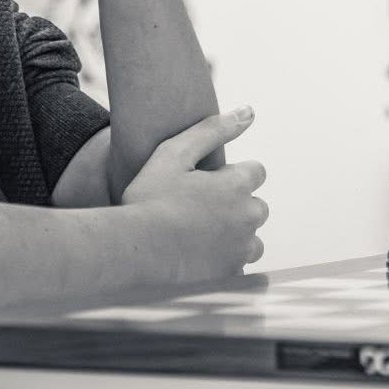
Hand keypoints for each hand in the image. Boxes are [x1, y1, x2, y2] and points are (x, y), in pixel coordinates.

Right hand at [121, 108, 267, 279]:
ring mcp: (240, 249)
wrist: (132, 251)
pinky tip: (198, 261)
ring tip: (199, 239)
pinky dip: (224, 264)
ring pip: (252, 241)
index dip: (232, 177)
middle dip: (236, 207)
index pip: (256, 172)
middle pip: (256, 207)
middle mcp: (246, 216)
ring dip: (235, 238)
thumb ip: (213, 130)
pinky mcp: (230, 276)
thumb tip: (248, 112)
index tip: (209, 185)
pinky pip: (238, 268)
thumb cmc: (148, 200)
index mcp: (237, 184)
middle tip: (199, 212)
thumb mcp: (174, 154)